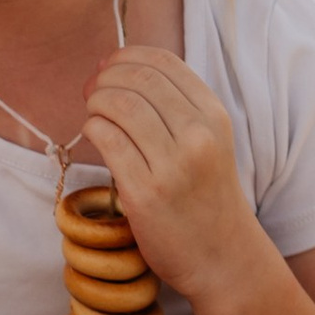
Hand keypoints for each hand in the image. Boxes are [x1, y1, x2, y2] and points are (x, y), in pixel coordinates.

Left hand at [80, 48, 264, 303]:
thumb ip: (174, 108)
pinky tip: (95, 136)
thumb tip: (115, 68)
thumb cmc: (206, 198)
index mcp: (214, 116)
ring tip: (94, 115)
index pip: (163, 62)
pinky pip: (107, 140)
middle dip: (104, 78)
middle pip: (137, 79)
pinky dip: (92, 129)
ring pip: (118, 105)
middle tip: (92, 92)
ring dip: (95, 103)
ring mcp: (172, 165)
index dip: (126, 57)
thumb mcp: (208, 143)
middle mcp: (198, 135)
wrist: (222, 258)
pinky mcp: (145, 193)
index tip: (108, 68)